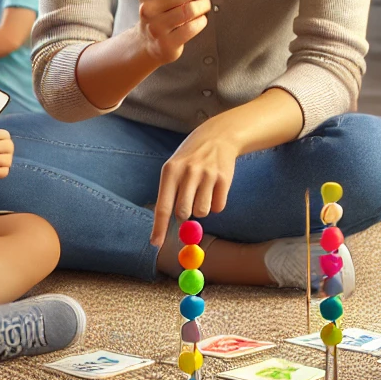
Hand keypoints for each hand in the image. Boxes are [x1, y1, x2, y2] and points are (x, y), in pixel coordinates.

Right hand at [136, 0, 230, 66]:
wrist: (146, 45)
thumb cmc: (159, 16)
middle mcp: (150, 7)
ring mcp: (157, 26)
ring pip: (193, 8)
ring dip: (205, 5)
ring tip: (204, 6)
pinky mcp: (167, 43)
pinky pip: (194, 27)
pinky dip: (201, 21)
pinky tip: (198, 20)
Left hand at [150, 123, 239, 246]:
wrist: (218, 136)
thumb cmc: (191, 157)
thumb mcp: (175, 168)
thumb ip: (170, 195)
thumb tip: (168, 228)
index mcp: (171, 170)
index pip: (163, 206)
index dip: (159, 227)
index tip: (155, 243)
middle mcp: (189, 172)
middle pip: (183, 212)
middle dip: (185, 215)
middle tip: (188, 202)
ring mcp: (208, 175)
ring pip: (202, 212)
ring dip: (201, 209)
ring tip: (202, 191)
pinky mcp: (225, 178)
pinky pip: (219, 207)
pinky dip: (216, 204)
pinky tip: (214, 188)